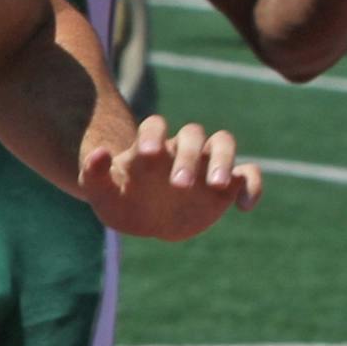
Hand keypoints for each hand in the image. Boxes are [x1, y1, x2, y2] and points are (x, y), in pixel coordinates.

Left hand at [80, 114, 262, 241]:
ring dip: (224, 161)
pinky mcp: (227, 186)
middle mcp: (180, 149)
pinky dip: (252, 185)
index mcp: (149, 147)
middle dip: (189, 155)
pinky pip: (249, 175)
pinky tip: (243, 206)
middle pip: (194, 134)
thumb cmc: (118, 201)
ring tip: (217, 185)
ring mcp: (206, 165)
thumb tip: (100, 152)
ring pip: (224, 143)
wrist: (141, 220)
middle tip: (179, 184)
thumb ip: (93, 174)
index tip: (147, 154)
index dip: (153, 134)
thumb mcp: (99, 193)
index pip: (155, 126)